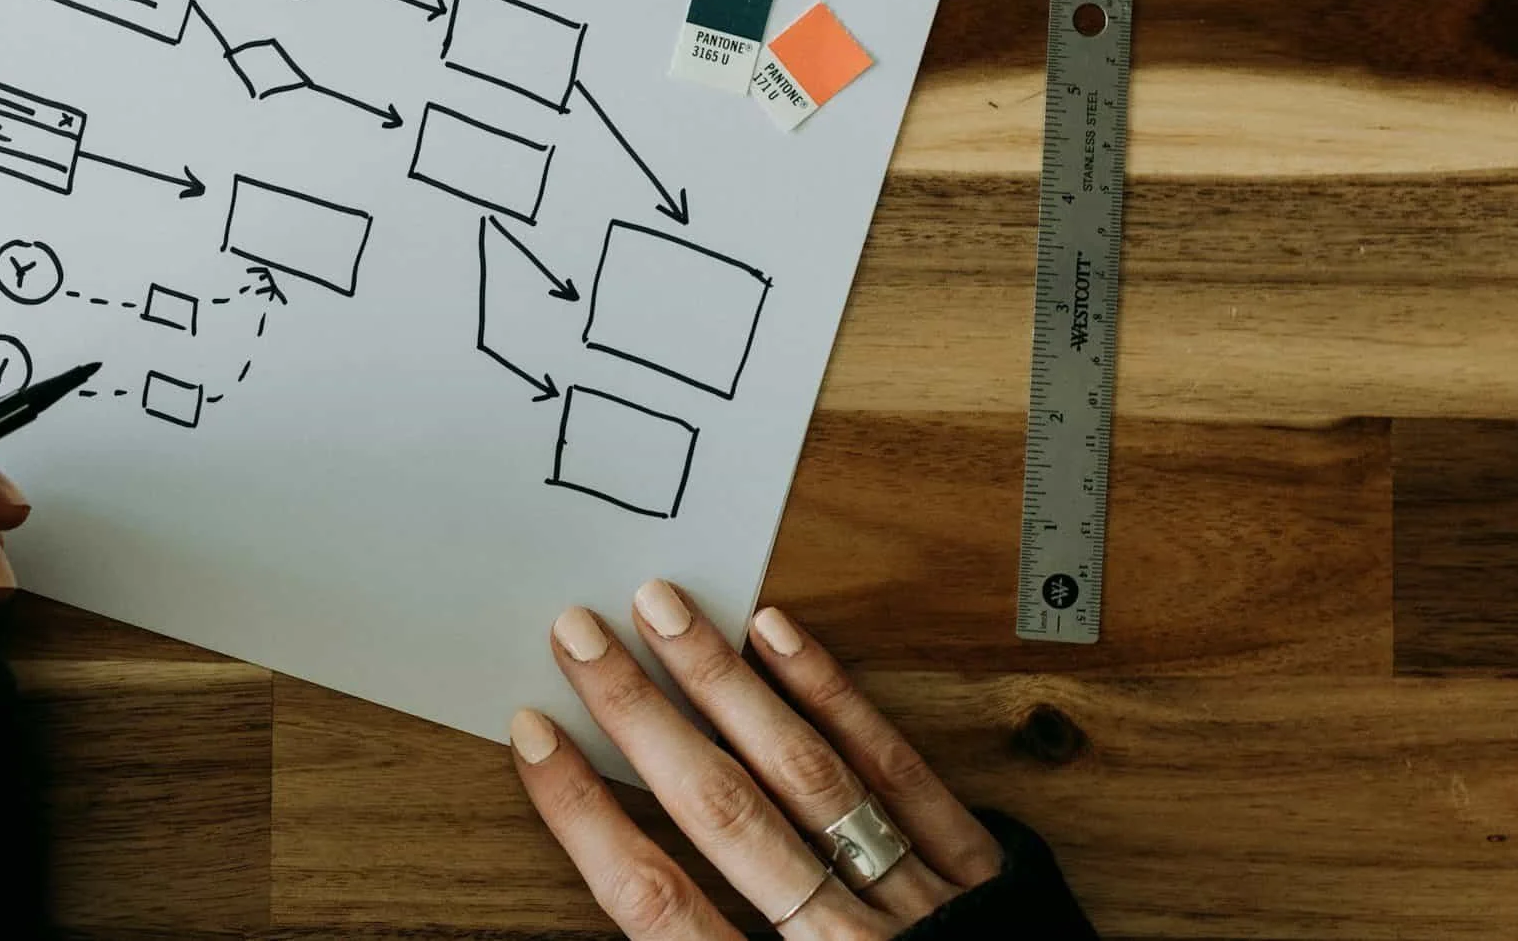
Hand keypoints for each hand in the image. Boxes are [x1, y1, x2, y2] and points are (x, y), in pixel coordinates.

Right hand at [512, 586, 1003, 937]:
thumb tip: (633, 894)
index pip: (658, 904)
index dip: (587, 816)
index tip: (534, 738)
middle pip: (722, 816)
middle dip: (640, 718)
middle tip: (580, 635)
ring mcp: (918, 908)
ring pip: (804, 777)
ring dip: (723, 685)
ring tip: (664, 610)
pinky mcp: (983, 877)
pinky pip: (902, 776)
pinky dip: (837, 700)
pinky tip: (780, 637)